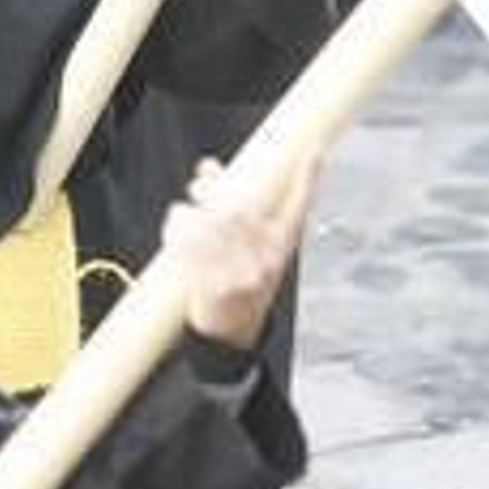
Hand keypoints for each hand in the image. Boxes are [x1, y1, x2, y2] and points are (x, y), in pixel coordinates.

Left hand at [162, 153, 316, 352]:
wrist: (231, 335)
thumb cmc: (244, 283)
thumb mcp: (258, 251)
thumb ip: (242, 210)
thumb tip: (208, 166)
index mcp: (280, 251)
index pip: (298, 209)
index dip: (308, 181)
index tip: (314, 153)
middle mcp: (265, 262)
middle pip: (239, 208)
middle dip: (214, 188)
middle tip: (202, 178)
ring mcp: (239, 275)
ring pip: (210, 221)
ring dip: (191, 208)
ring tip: (186, 210)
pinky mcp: (211, 286)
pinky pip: (186, 242)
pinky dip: (174, 228)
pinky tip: (175, 229)